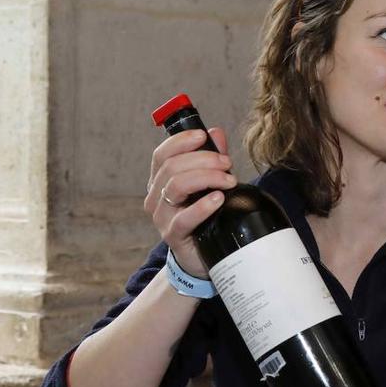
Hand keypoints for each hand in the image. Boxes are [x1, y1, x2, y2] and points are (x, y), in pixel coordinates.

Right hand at [143, 126, 235, 277]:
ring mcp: (162, 216)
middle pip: (172, 167)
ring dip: (207, 177)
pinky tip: (218, 199)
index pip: (161, 154)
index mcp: (160, 180)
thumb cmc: (205, 215)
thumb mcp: (210, 182)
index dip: (181, 141)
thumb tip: (215, 132)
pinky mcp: (173, 235)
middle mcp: (156, 196)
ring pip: (176, 186)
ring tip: (229, 180)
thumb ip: (212, 157)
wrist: (202, 254)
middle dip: (204, 159)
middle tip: (227, 164)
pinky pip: (184, 217)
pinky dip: (203, 205)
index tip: (203, 136)